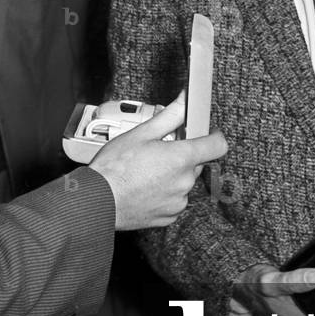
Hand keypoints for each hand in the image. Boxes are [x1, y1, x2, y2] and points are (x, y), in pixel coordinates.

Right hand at [90, 92, 226, 229]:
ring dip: (173, 174)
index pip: (217, 145)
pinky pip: (175, 199)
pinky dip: (165, 192)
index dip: (213, 136)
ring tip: (147, 171)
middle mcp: (184, 182)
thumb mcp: (141, 133)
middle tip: (159, 151)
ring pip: (184, 181)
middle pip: (197, 162)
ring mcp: (178, 201)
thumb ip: (170, 115)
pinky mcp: (169, 216)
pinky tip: (146, 187)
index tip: (206, 133)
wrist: (97, 201)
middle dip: (183, 155)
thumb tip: (185, 99)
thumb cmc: (114, 168)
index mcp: (181, 158)